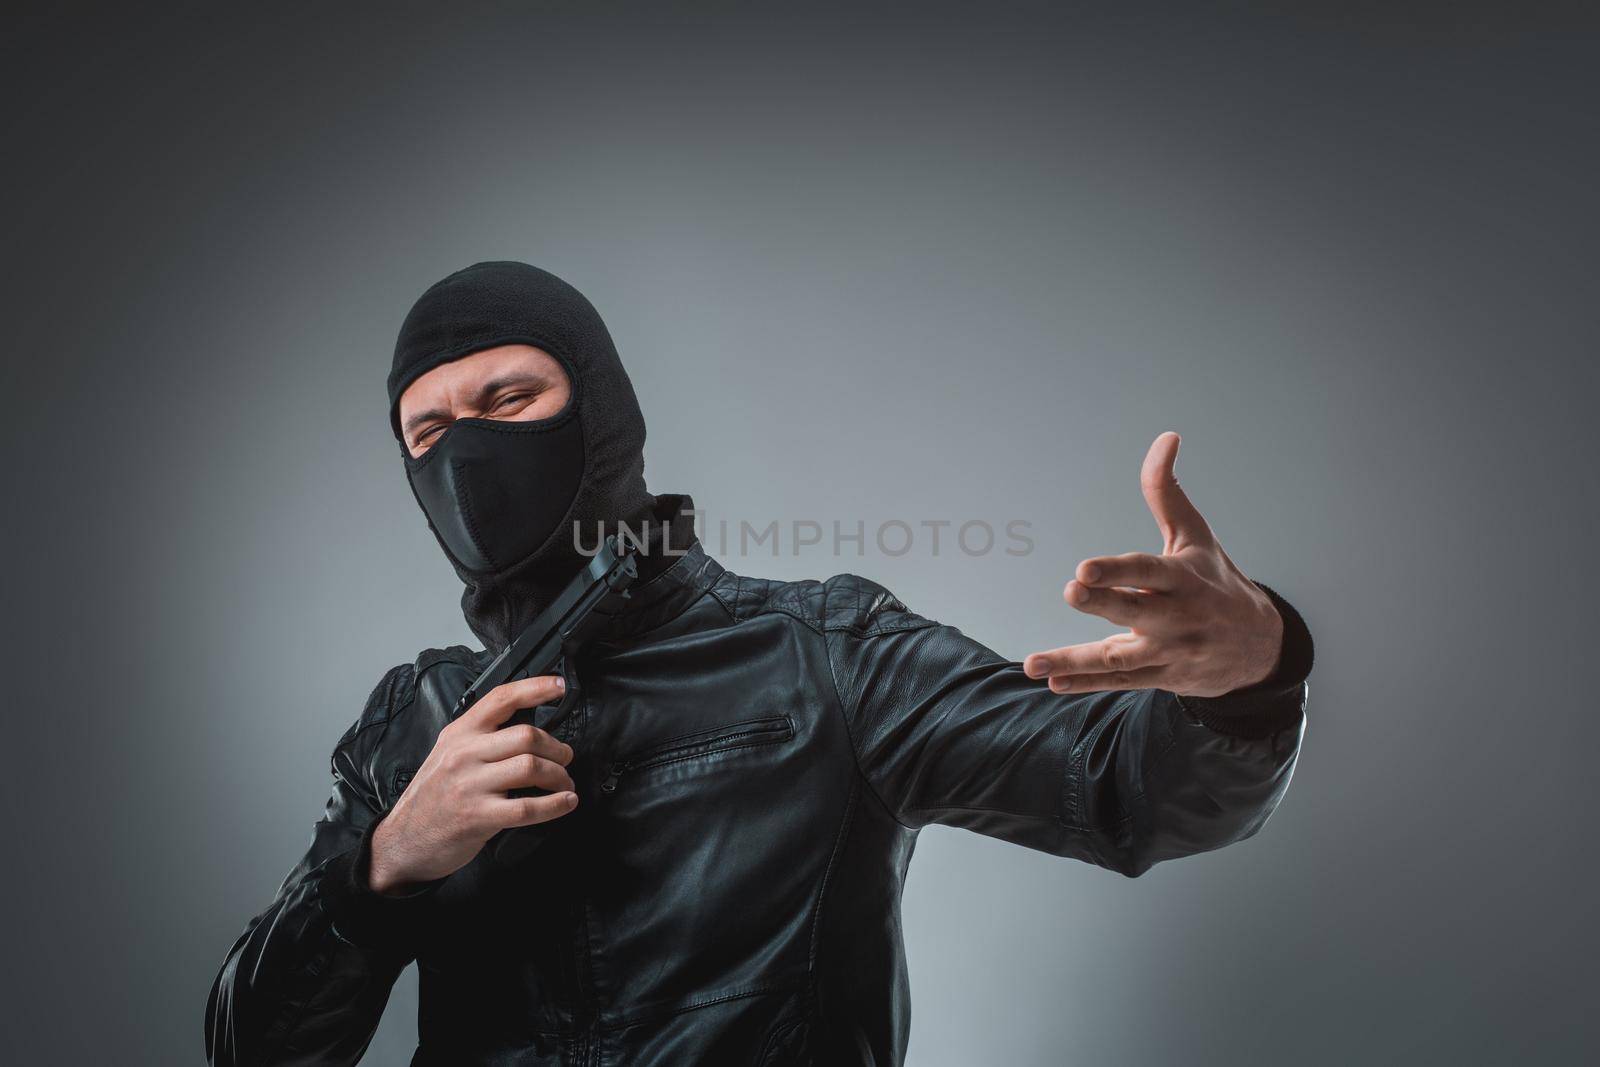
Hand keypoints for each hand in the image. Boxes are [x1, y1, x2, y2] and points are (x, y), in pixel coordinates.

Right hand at [368, 675, 576, 894]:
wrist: (404, 839)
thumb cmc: (432, 797)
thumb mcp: (447, 754)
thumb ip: (481, 738)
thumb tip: (529, 730)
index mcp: (459, 733)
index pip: (501, 699)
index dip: (534, 688)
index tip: (558, 686)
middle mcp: (464, 754)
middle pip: (526, 736)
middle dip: (556, 748)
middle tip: (565, 758)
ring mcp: (470, 785)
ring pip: (530, 767)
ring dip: (559, 775)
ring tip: (564, 782)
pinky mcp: (478, 816)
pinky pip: (527, 807)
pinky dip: (554, 805)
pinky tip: (565, 802)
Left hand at [1023, 432, 1283, 698]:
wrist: (1259, 648)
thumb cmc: (1217, 581)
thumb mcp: (1195, 536)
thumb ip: (1167, 492)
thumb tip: (1165, 437)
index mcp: (1182, 579)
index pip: (1147, 572)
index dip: (1118, 570)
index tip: (1085, 568)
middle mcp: (1176, 618)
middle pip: (1133, 612)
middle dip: (1102, 603)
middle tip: (1071, 591)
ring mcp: (1167, 652)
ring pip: (1117, 659)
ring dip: (1073, 662)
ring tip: (1034, 664)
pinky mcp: (1158, 677)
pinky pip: (1118, 683)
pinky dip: (1085, 683)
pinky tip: (1053, 680)